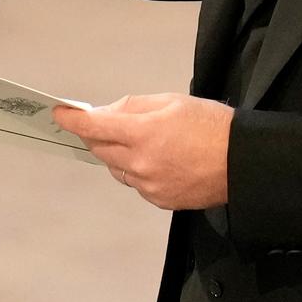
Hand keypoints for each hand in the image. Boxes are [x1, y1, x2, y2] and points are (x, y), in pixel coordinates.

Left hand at [53, 93, 233, 209]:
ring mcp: (148, 185)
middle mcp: (141, 163)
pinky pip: (134, 182)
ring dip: (117, 152)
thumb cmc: (211, 125)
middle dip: (97, 133)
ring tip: (142, 138)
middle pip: (101, 148)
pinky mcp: (157, 199)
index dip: (74, 120)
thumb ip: (134, 106)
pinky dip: (135, 168)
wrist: (239, 161)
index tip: (61, 114)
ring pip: (116, 167)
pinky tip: (157, 157)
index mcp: (144, 133)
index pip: (96, 126)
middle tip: (103, 121)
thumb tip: (107, 112)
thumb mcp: (172, 101)